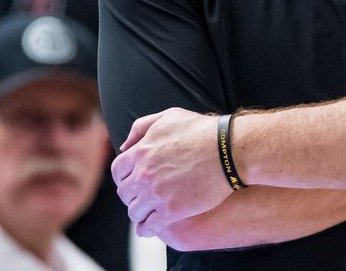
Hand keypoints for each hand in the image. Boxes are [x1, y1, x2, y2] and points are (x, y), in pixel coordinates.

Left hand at [112, 107, 234, 235]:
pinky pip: (149, 226)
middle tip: (142, 196)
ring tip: (147, 212)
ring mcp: (157, 195)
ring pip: (135, 212)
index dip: (123, 177)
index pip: (118, 171)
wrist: (228, 151)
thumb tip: (125, 146)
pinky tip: (151, 227)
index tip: (131, 180)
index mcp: (141, 152)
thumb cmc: (202, 131)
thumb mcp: (169, 117)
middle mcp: (144, 175)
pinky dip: (147, 228)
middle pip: (125, 193)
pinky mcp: (172, 211)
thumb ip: (141, 128)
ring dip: (139, 212)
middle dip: (132, 195)